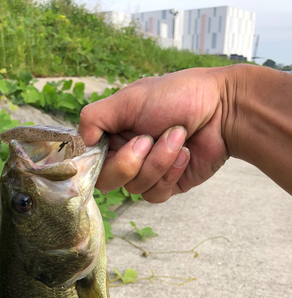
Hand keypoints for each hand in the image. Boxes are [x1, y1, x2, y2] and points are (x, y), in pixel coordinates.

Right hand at [79, 67, 229, 202]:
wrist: (223, 109)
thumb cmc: (179, 95)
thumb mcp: (130, 98)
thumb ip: (95, 116)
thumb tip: (81, 142)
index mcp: (114, 134)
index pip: (91, 160)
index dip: (99, 160)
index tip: (114, 145)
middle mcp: (127, 154)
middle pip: (108, 181)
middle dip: (130, 162)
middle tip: (148, 138)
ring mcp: (148, 171)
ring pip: (134, 188)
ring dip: (158, 162)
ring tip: (178, 136)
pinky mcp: (167, 184)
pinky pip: (155, 194)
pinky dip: (171, 173)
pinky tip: (185, 153)